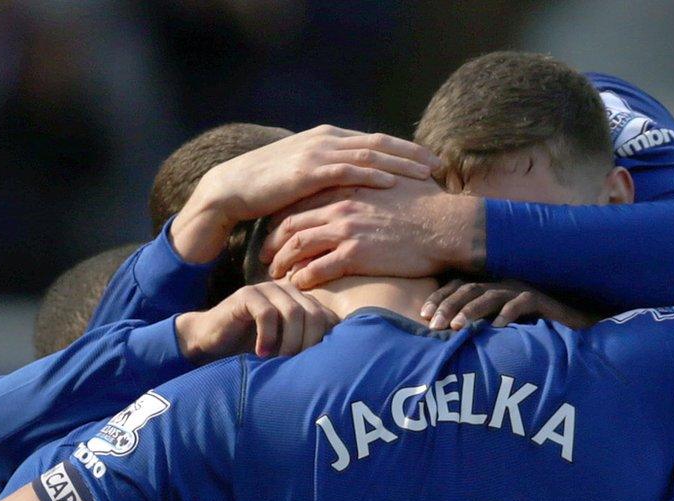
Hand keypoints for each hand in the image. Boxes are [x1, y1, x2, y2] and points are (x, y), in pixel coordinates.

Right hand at [170, 126, 439, 261]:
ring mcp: (318, 152)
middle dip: (411, 154)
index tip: (429, 161)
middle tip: (440, 166)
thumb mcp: (304, 177)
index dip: (404, 150)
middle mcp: (327, 139)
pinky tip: (393, 184)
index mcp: (328, 138)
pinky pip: (348, 170)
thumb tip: (352, 188)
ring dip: (400, 164)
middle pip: (380, 144)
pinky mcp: (309, 170)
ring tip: (426, 174)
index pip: (374, 141)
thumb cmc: (268, 188)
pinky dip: (373, 175)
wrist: (233, 188)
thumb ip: (328, 175)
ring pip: (370, 154)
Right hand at [176, 280, 340, 360]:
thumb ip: (309, 349)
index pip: (329, 319)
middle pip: (315, 315)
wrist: (211, 342)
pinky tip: (262, 353)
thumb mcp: (286, 350)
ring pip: (294, 313)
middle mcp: (290, 292)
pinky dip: (268, 337)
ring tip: (280, 361)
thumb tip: (342, 368)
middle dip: (310, 344)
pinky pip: (267, 313)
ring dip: (290, 343)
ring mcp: (268, 289)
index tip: (315, 368)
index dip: (327, 344)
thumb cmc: (252, 349)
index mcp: (304, 303)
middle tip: (298, 367)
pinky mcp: (247, 294)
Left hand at [262, 181, 484, 287]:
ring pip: (297, 246)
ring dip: (282, 263)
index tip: (276, 230)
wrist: (447, 225)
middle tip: (265, 256)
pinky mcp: (355, 254)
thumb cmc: (429, 206)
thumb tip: (372, 186)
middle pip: (291, 223)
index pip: (302, 199)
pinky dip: (302, 278)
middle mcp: (340, 207)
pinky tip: (298, 286)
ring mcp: (346, 230)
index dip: (284, 216)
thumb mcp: (395, 183)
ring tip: (275, 275)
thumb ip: (373, 183)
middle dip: (273, 241)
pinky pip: (316, 269)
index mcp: (347, 187)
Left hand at [421, 278, 595, 330]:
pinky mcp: (541, 300)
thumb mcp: (497, 331)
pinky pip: (522, 303)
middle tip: (433, 325)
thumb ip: (477, 330)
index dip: (439, 298)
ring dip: (472, 310)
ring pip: (491, 294)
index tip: (422, 315)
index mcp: (490, 289)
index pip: (458, 287)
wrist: (572, 328)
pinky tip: (497, 328)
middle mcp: (503, 286)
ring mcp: (521, 290)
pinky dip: (508, 314)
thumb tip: (447, 341)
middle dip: (448, 305)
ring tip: (457, 327)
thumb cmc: (530, 332)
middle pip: (469, 288)